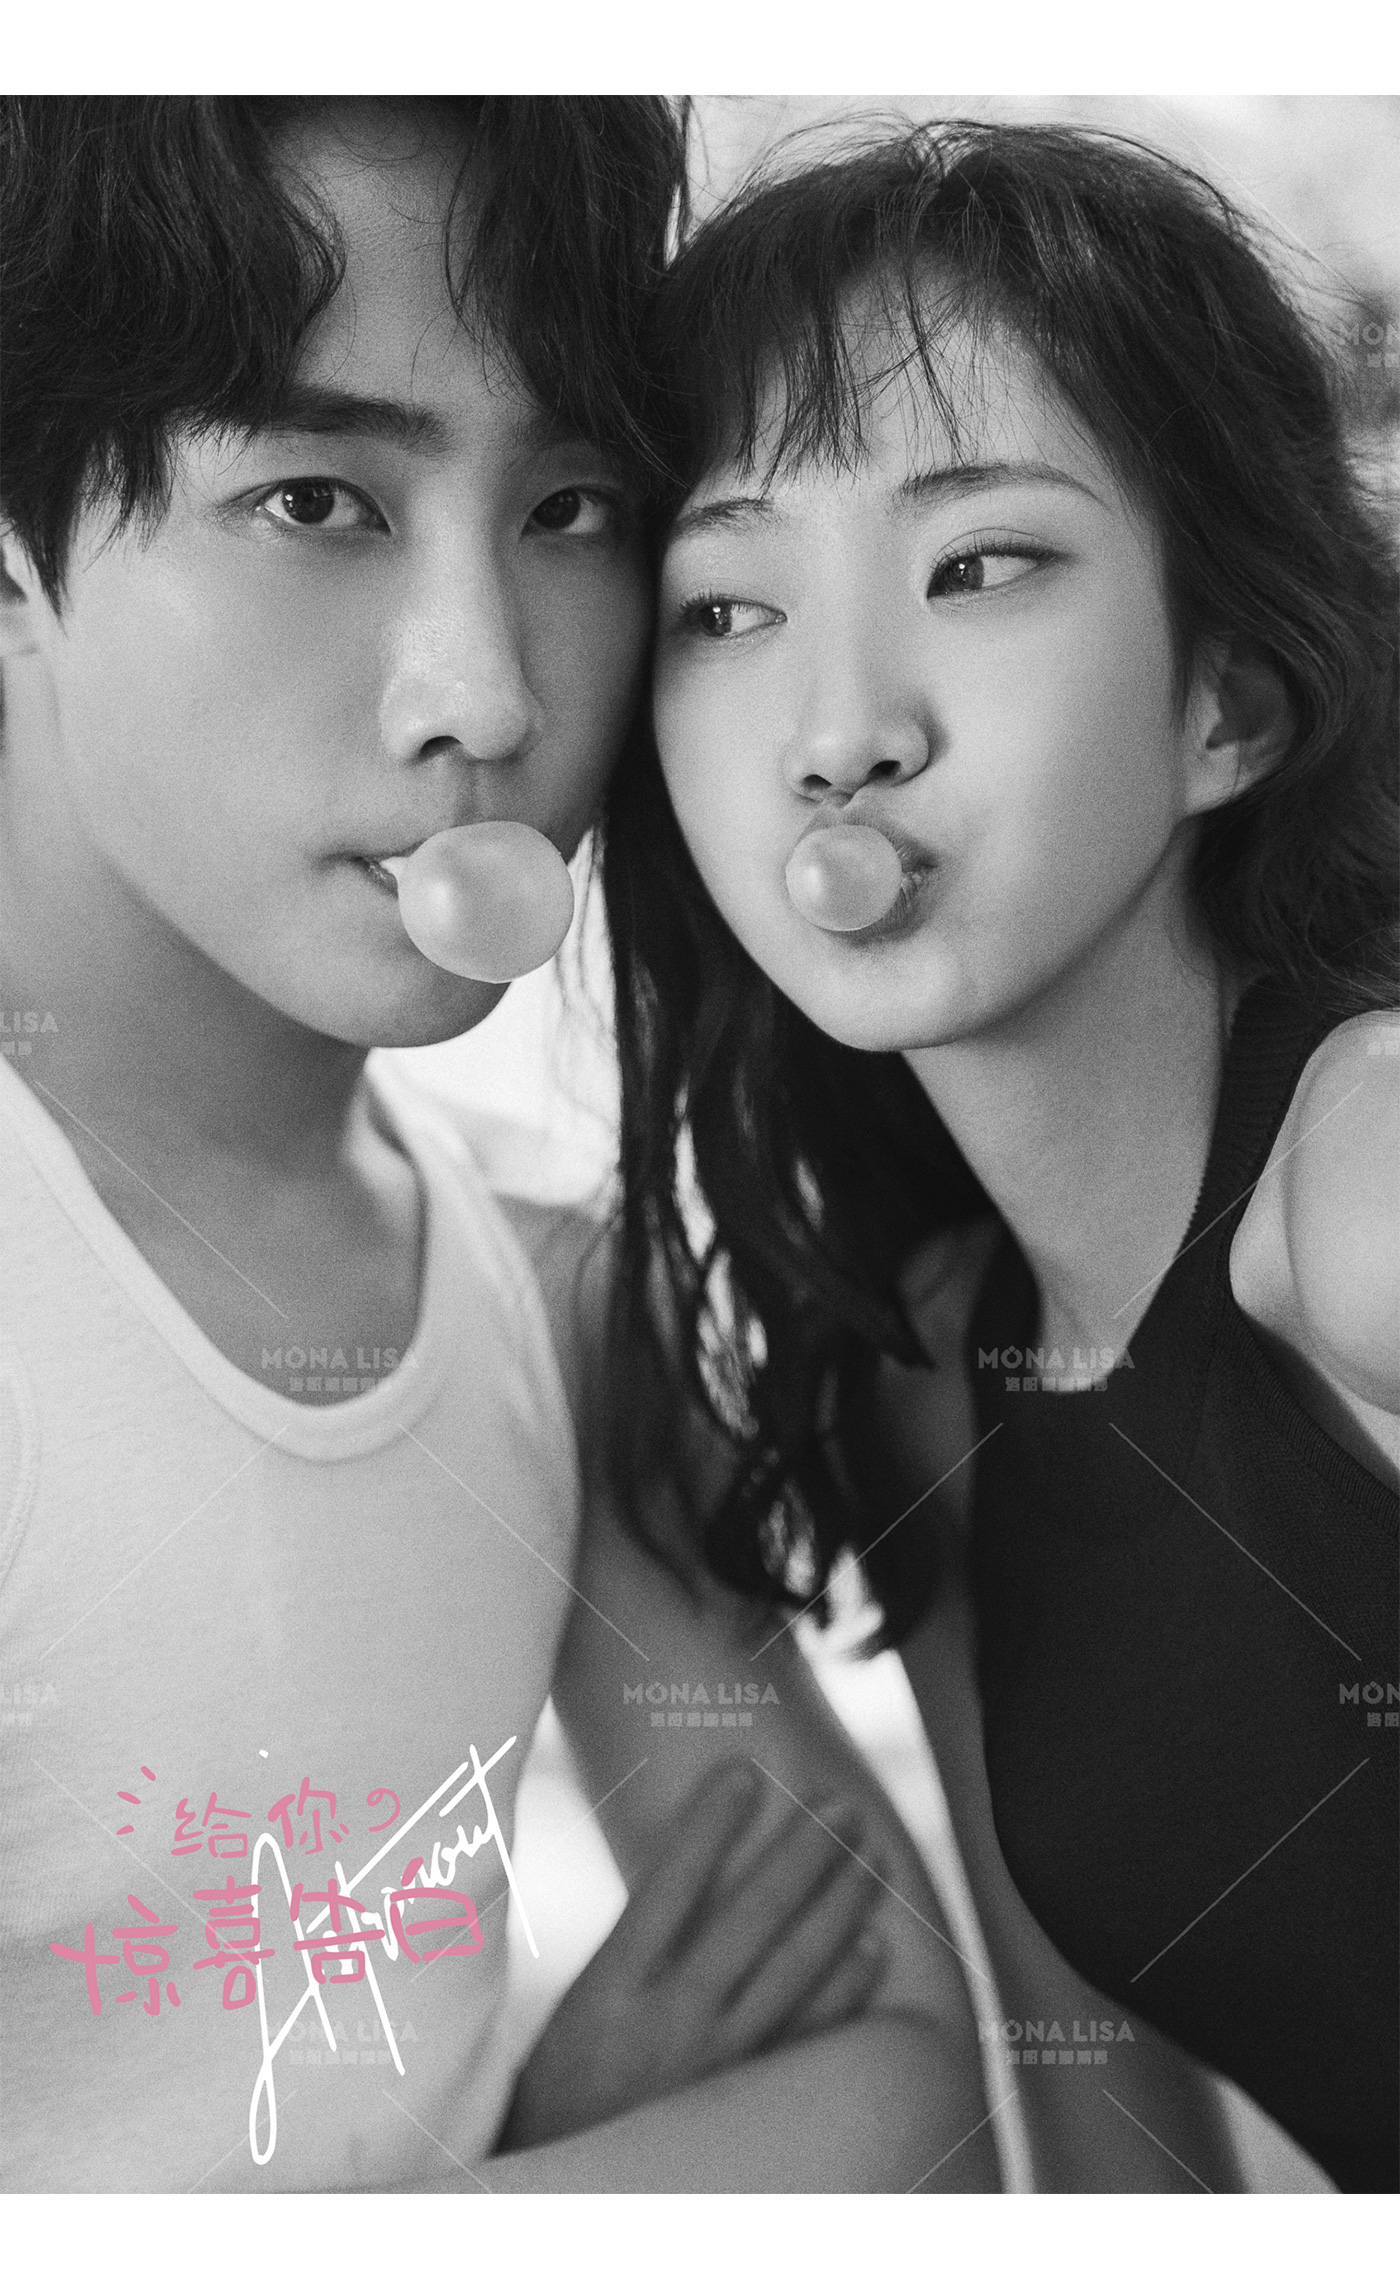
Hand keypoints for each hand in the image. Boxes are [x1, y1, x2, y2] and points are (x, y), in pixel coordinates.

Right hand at [497, 1756, 888, 2150]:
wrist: (573, 2200)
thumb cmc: (559, 2099)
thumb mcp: (572, 2015)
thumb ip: (626, 1954)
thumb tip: (673, 1876)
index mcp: (611, 1990)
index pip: (669, 1884)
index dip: (709, 1824)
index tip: (744, 1772)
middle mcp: (669, 2020)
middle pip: (752, 1916)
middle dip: (802, 1851)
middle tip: (841, 1803)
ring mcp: (718, 2064)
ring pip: (794, 1966)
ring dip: (837, 1902)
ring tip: (867, 1853)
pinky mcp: (750, 2101)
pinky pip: (812, 2035)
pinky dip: (847, 1988)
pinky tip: (872, 1947)